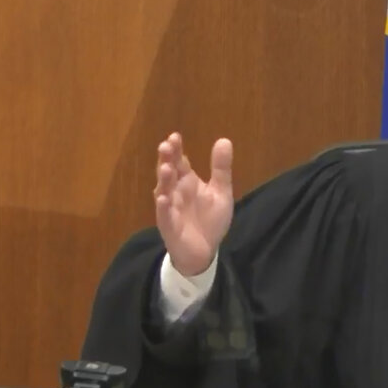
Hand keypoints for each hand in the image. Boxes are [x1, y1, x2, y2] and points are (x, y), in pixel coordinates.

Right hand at [153, 132, 234, 275]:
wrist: (205, 251)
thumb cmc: (209, 219)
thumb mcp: (221, 192)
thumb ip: (221, 169)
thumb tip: (224, 140)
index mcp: (187, 181)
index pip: (180, 161)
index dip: (176, 150)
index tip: (175, 136)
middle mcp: (176, 191)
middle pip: (169, 172)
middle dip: (166, 160)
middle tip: (166, 146)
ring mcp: (171, 208)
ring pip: (164, 191)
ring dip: (164, 180)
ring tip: (166, 168)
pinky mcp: (170, 226)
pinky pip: (165, 215)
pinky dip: (164, 207)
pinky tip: (164, 198)